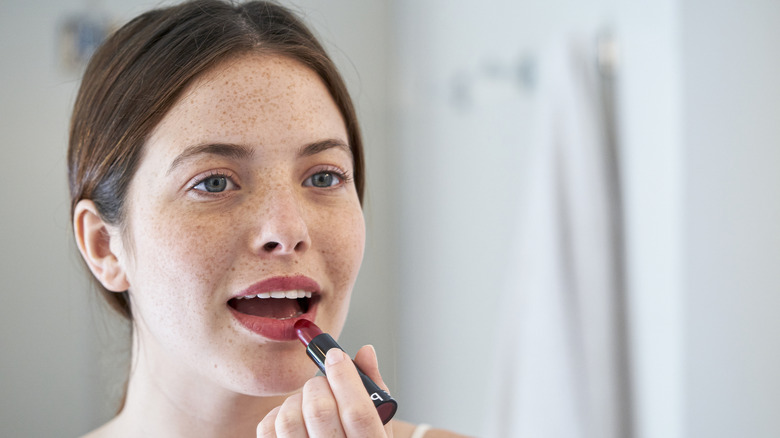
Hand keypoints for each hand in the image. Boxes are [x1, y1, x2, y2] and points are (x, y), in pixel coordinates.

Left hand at [257, 345, 393, 436]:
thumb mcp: (379, 428)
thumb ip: (372, 391)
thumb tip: (364, 352)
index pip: (357, 412)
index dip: (345, 377)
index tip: (337, 355)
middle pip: (319, 411)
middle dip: (318, 386)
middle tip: (322, 384)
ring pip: (289, 419)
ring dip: (296, 400)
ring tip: (307, 404)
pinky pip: (267, 430)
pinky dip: (277, 415)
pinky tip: (293, 419)